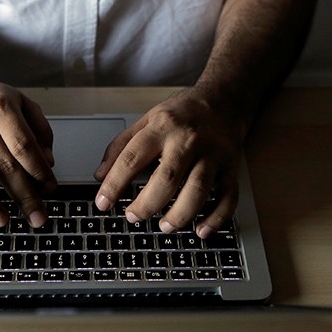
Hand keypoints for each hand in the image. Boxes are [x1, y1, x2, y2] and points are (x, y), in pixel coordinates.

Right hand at [0, 78, 55, 229]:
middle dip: (24, 195)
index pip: (24, 145)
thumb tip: (48, 162)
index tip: (49, 189)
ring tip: (2, 221)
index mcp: (1, 108)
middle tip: (37, 218)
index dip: (39, 170)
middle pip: (3, 164)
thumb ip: (39, 128)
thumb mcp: (20, 101)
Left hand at [94, 89, 243, 238]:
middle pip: (167, 177)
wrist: (223, 100)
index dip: (114, 183)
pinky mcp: (230, 167)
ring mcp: (212, 154)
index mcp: (162, 127)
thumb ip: (120, 147)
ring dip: (180, 214)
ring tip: (164, 226)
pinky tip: (201, 231)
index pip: (132, 157)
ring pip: (198, 189)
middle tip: (133, 217)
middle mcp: (187, 140)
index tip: (103, 203)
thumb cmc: (181, 114)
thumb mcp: (146, 120)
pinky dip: (216, 218)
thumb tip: (100, 176)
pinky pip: (228, 196)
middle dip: (147, 204)